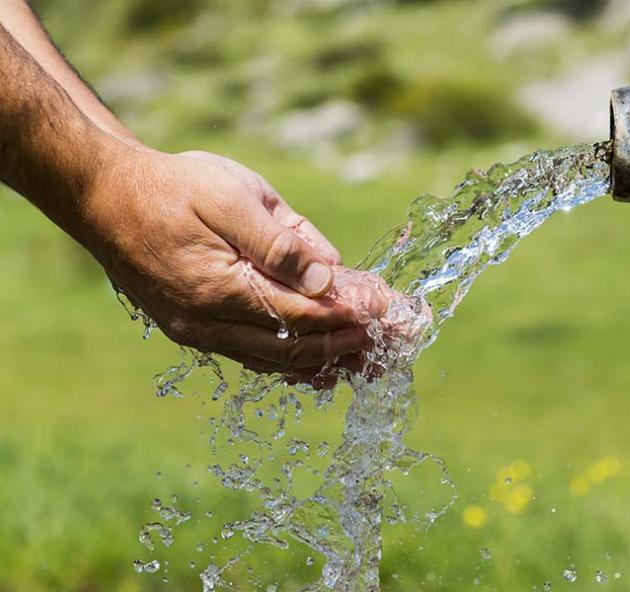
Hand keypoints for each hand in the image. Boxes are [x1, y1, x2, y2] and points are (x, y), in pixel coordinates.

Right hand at [78, 143, 387, 372]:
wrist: (105, 197)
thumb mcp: (232, 196)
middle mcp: (209, 325)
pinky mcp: (196, 330)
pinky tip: (324, 364)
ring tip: (372, 359)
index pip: (304, 316)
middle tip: (395, 341)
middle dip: (350, 343)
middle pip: (296, 348)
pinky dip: (295, 361)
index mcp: (221, 289)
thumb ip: (280, 241)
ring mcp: (200, 333)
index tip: (390, 311)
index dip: (351, 315)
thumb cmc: (172, 187)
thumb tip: (328, 279)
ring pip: (277, 361)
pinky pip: (255, 357)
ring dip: (328, 359)